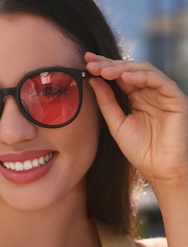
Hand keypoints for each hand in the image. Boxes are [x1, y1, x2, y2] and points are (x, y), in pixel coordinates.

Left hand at [84, 52, 187, 185]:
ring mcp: (162, 94)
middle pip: (129, 69)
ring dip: (122, 68)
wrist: (160, 170)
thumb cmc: (139, 149)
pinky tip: (124, 78)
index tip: (85, 61)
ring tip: (103, 70)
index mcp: (135, 97)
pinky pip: (159, 81)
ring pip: (143, 70)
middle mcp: (149, 92)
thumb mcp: (116, 123)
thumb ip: (106, 102)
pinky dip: (141, 76)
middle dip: (108, 64)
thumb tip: (93, 80)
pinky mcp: (176, 98)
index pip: (118, 76)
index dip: (103, 67)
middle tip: (90, 62)